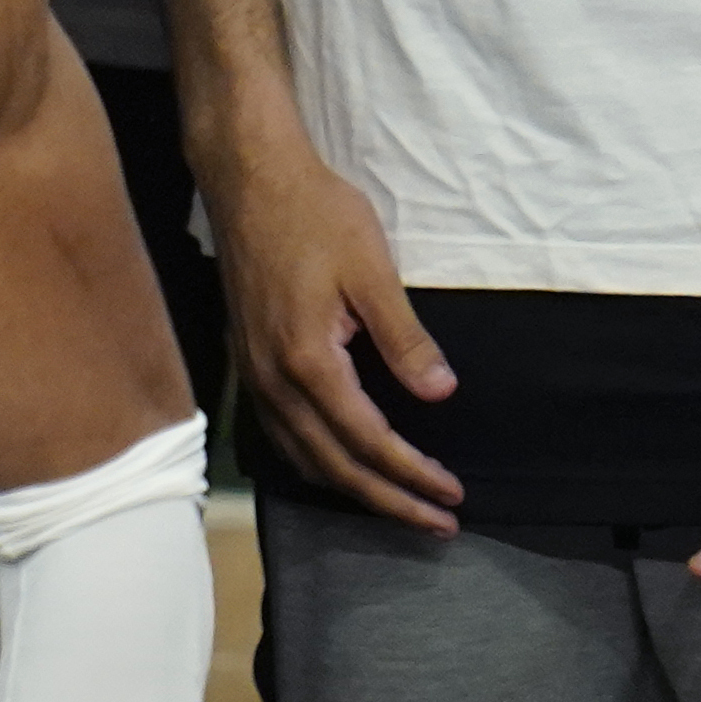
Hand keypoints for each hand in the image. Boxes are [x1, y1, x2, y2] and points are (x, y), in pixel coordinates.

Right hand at [206, 133, 461, 527]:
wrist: (248, 179)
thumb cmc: (314, 214)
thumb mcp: (372, 270)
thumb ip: (405, 338)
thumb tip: (439, 392)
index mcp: (308, 361)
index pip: (367, 441)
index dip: (412, 474)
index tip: (452, 495)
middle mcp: (273, 379)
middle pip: (333, 465)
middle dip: (388, 500)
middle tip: (438, 523)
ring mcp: (254, 374)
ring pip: (302, 456)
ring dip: (352, 488)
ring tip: (397, 504)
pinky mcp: (249, 361)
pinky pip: (281, 435)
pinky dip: (317, 462)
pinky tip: (341, 463)